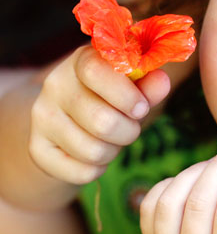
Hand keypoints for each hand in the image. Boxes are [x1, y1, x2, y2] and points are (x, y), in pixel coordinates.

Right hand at [29, 46, 169, 184]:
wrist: (72, 120)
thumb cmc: (112, 99)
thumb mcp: (133, 88)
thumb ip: (148, 85)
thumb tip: (161, 81)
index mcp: (81, 61)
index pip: (95, 71)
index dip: (125, 95)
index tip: (141, 108)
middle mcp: (55, 86)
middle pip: (101, 121)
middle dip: (129, 132)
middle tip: (130, 128)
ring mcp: (41, 118)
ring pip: (93, 151)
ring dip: (114, 151)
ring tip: (111, 140)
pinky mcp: (38, 149)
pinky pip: (81, 172)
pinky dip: (97, 169)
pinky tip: (94, 154)